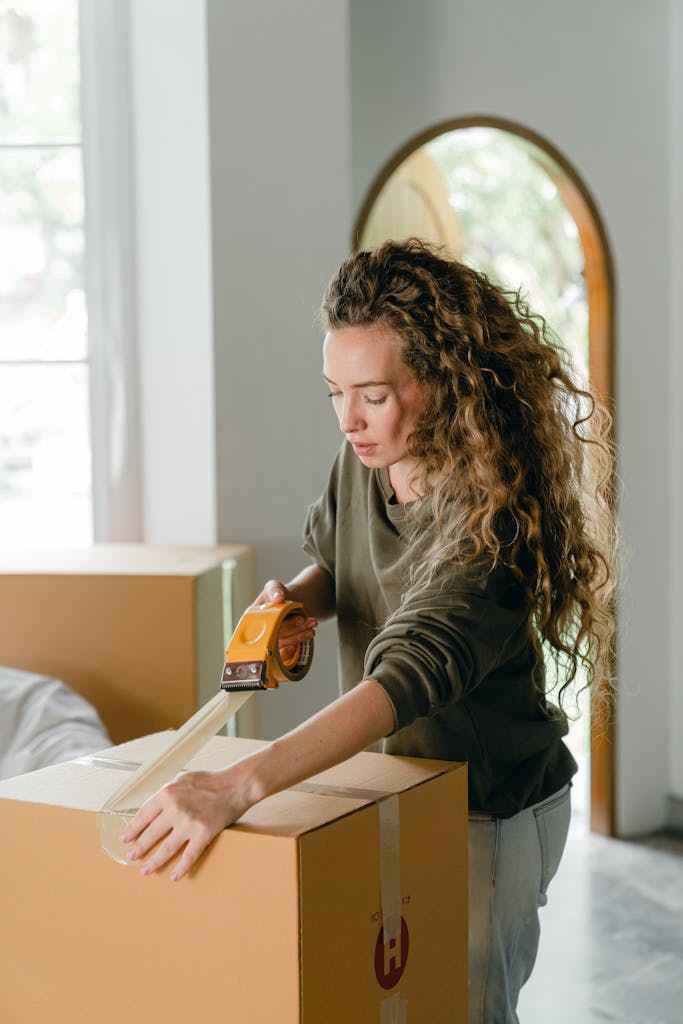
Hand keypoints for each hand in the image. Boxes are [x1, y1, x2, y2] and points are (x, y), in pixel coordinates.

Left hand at [120, 769, 247, 881]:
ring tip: (146, 870)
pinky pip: (189, 856)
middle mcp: (175, 809)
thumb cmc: (210, 780)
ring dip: (154, 862)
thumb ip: (167, 793)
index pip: (143, 815)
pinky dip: (180, 868)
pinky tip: (174, 876)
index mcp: (167, 794)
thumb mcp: (182, 779)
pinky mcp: (204, 834)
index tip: (125, 838)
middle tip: (132, 857)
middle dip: (139, 848)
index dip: (132, 829)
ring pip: (166, 849)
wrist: (236, 785)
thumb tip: (152, 808)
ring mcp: (189, 823)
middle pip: (150, 834)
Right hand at [252, 578, 317, 662]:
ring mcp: (271, 642)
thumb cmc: (278, 595)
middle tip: (305, 619)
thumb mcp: (274, 587)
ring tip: (312, 622)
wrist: (291, 604)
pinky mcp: (281, 648)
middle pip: (275, 637)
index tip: (295, 619)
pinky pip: (288, 654)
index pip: (261, 628)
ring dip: (300, 635)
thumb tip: (278, 597)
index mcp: (253, 619)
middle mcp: (260, 633)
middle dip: (293, 629)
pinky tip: (308, 635)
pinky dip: (300, 644)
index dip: (277, 626)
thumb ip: (274, 589)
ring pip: (284, 644)